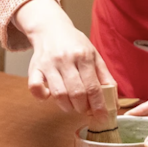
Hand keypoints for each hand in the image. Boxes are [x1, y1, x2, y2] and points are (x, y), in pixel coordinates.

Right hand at [15, 0, 114, 114]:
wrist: (51, 29)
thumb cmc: (75, 44)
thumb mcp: (94, 55)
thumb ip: (104, 75)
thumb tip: (113, 97)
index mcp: (84, 56)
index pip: (93, 86)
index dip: (98, 105)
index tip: (102, 117)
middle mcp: (66, 60)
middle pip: (76, 92)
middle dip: (83, 107)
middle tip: (85, 109)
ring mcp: (49, 64)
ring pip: (58, 93)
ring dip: (67, 106)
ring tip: (72, 106)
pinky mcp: (34, 68)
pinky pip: (35, 87)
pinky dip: (42, 96)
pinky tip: (49, 96)